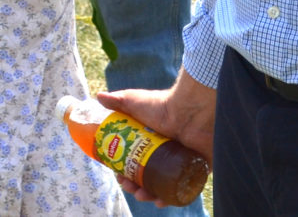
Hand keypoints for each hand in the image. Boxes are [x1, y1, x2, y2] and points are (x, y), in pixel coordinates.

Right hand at [96, 71, 215, 200]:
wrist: (190, 110)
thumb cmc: (163, 105)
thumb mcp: (135, 101)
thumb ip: (118, 100)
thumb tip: (99, 97)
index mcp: (155, 141)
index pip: (137, 161)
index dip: (126, 171)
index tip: (118, 175)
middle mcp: (169, 152)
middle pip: (149, 176)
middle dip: (136, 186)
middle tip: (129, 187)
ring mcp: (184, 162)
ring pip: (164, 185)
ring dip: (150, 194)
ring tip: (142, 195)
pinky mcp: (198, 169)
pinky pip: (184, 189)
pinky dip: (172, 197)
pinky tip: (161, 201)